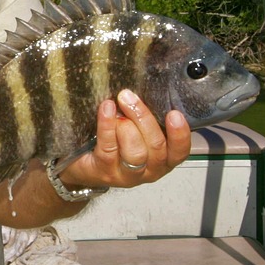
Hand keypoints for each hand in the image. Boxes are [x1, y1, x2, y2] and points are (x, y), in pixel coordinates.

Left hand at [61, 89, 190, 189]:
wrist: (84, 166)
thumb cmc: (115, 143)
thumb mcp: (136, 131)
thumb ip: (144, 118)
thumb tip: (143, 90)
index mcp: (163, 159)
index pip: (179, 152)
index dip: (180, 134)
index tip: (174, 114)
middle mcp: (149, 170)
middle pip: (156, 147)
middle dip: (144, 119)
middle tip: (130, 97)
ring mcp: (127, 174)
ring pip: (136, 152)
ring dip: (127, 125)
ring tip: (118, 106)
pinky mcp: (105, 171)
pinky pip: (109, 148)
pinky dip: (107, 126)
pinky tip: (106, 109)